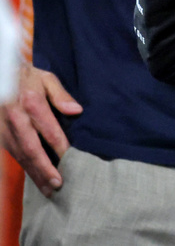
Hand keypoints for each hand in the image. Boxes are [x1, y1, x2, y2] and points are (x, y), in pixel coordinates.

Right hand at [0, 64, 81, 196]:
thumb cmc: (25, 77)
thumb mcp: (45, 78)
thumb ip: (60, 94)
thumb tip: (76, 111)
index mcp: (31, 103)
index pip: (49, 130)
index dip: (60, 147)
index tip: (71, 160)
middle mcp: (16, 119)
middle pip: (31, 149)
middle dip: (45, 169)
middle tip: (58, 185)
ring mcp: (4, 130)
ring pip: (20, 156)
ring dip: (34, 174)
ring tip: (49, 189)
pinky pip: (13, 155)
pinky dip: (25, 167)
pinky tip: (36, 177)